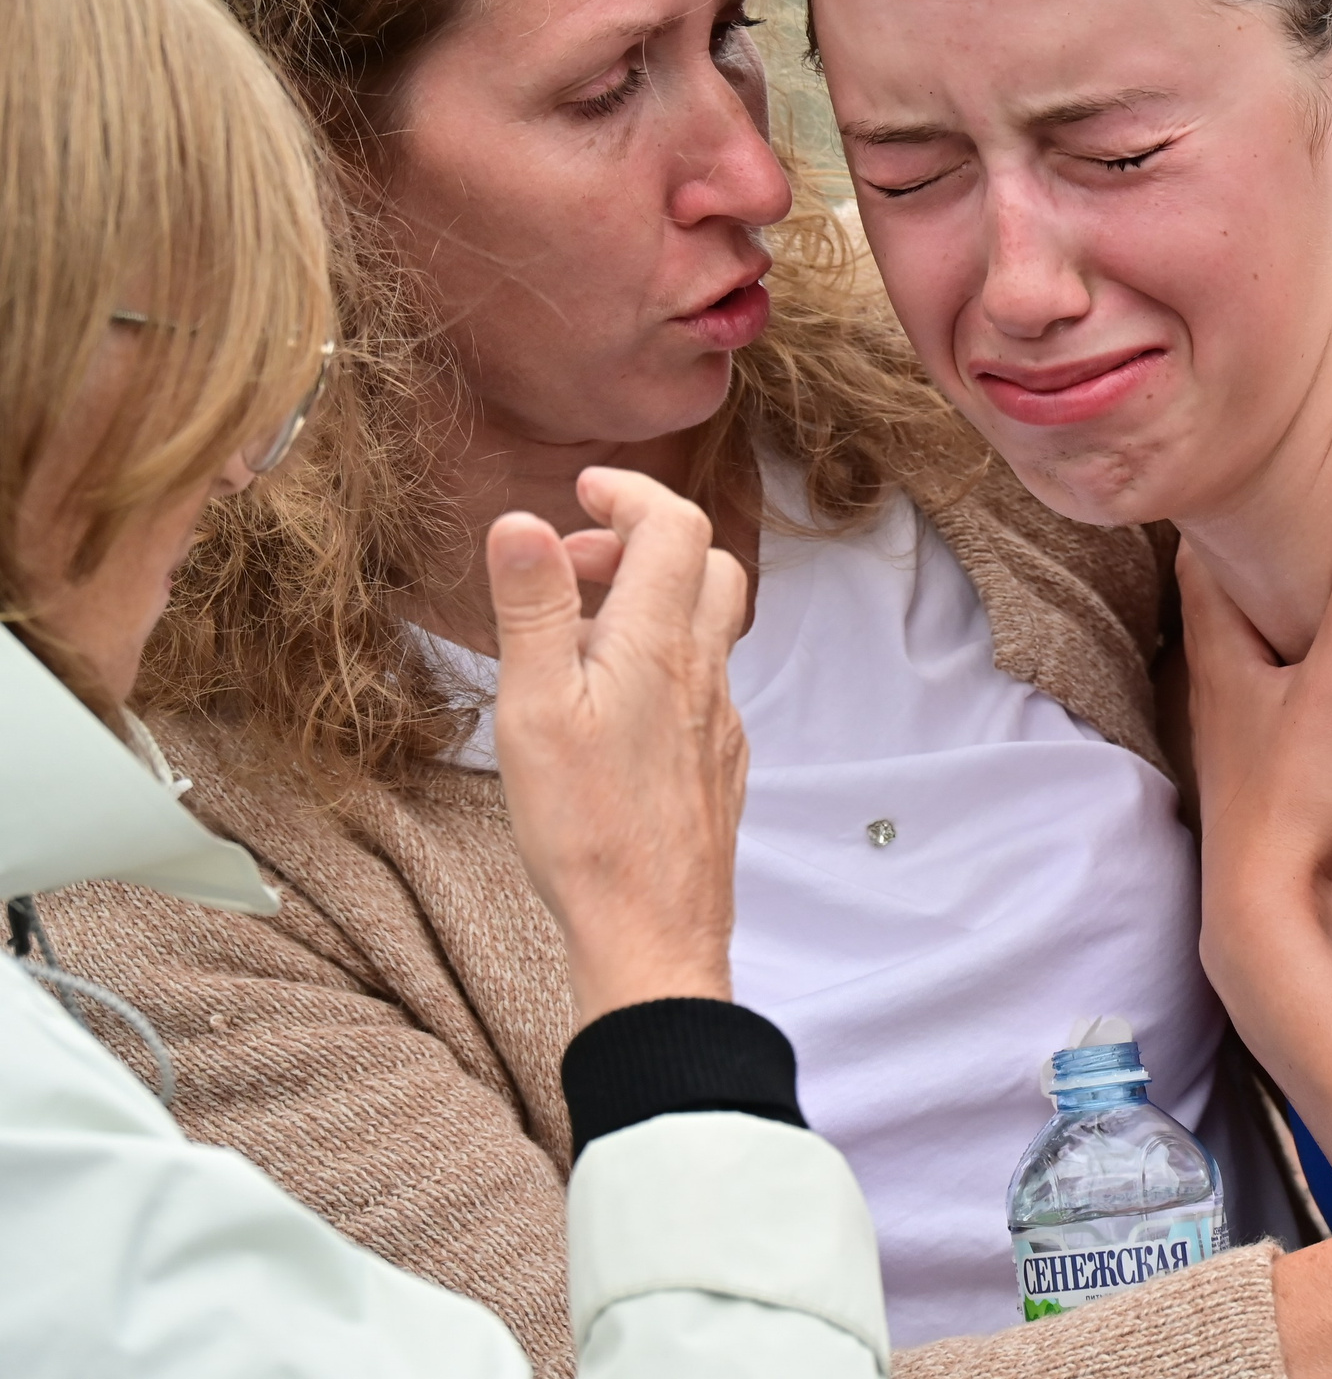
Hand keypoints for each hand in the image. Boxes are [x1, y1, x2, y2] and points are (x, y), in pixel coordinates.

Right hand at [487, 466, 750, 1028]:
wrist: (652, 930)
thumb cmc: (585, 829)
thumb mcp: (534, 708)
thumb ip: (534, 609)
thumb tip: (523, 521)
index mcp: (658, 642)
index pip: (674, 524)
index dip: (631, 492)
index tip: (584, 490)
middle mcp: (703, 669)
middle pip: (705, 563)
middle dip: (642, 540)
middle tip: (573, 566)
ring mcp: (719, 716)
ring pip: (707, 623)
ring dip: (650, 601)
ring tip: (578, 637)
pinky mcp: (719, 758)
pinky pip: (703, 680)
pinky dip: (662, 659)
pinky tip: (611, 704)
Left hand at [1179, 500, 1331, 906]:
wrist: (1266, 906)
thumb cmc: (1292, 794)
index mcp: (1221, 655)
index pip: (1200, 563)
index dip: (1215, 516)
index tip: (1241, 474)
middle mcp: (1215, 689)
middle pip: (1221, 604)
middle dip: (1249, 560)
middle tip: (1288, 514)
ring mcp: (1233, 735)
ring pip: (1245, 655)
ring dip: (1271, 619)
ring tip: (1313, 583)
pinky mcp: (1258, 773)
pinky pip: (1268, 699)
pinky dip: (1289, 671)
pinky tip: (1323, 678)